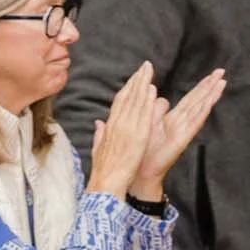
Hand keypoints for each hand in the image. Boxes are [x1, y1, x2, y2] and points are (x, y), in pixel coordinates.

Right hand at [86, 61, 161, 197]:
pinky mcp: (136, 136)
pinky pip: (142, 115)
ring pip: (135, 102)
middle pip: (127, 98)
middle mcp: (117, 125)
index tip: (135, 77)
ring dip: (142, 85)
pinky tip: (151, 90)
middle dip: (136, 80)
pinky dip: (146, 102)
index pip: (119, 102)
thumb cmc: (103, 170)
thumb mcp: (98, 149)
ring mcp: (126, 130)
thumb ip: (100, 134)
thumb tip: (98, 123)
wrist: (106, 182)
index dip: (128, 88)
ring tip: (149, 72)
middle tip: (145, 66)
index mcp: (109, 127)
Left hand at [134, 68, 226, 199]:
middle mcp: (180, 123)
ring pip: (198, 109)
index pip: (190, 98)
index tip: (211, 74)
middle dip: (209, 86)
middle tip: (221, 71)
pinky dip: (201, 112)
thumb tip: (158, 97)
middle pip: (197, 100)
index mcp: (172, 119)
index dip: (200, 86)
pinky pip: (193, 124)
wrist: (139, 170)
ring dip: (210, 96)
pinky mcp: (181, 139)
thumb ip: (154, 110)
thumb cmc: (142, 150)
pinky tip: (209, 103)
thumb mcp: (147, 124)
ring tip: (221, 82)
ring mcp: (182, 131)